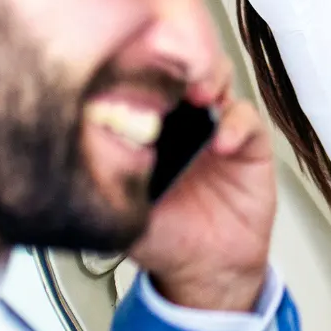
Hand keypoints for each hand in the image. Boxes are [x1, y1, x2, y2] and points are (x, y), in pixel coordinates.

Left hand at [129, 61, 277, 314]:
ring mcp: (216, 126)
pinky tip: (222, 142)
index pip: (144, 80)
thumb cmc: (165, 237)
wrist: (208, 269)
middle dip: (178, 62)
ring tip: (200, 96)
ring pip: (217, 78)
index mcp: (150, 129)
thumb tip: (81, 152)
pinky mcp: (249, 142)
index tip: (132, 70)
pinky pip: (247, 118)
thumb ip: (106, 181)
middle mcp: (183, 120)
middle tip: (171, 74)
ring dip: (209, 78)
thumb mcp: (122, 210)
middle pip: (182, 67)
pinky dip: (236, 124)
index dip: (140, 68)